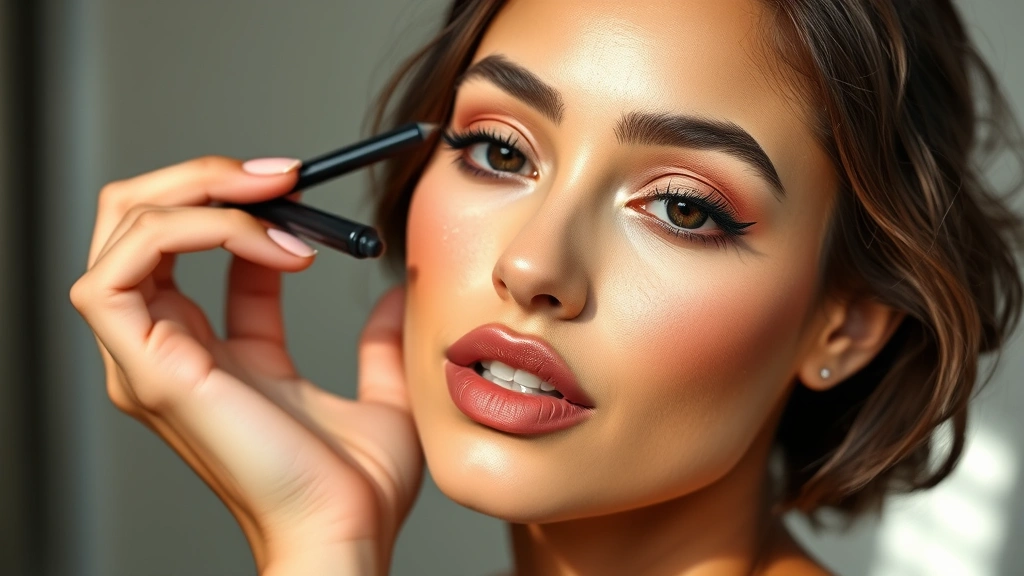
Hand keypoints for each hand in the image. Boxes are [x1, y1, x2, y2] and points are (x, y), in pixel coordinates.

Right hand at [69, 156, 422, 573]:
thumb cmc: (356, 487)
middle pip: (136, 219)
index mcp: (209, 353)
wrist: (346, 534)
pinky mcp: (152, 366)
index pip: (189, 246)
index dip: (237, 201)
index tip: (302, 187)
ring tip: (279, 196)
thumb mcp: (376, 394)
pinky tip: (273, 243)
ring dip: (202, 190)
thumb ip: (378, 343)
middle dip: (205, 177)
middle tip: (283, 175)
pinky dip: (199, 227)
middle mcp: (166, 349)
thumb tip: (396, 294)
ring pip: (123, 225)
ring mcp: (149, 357)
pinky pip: (134, 261)